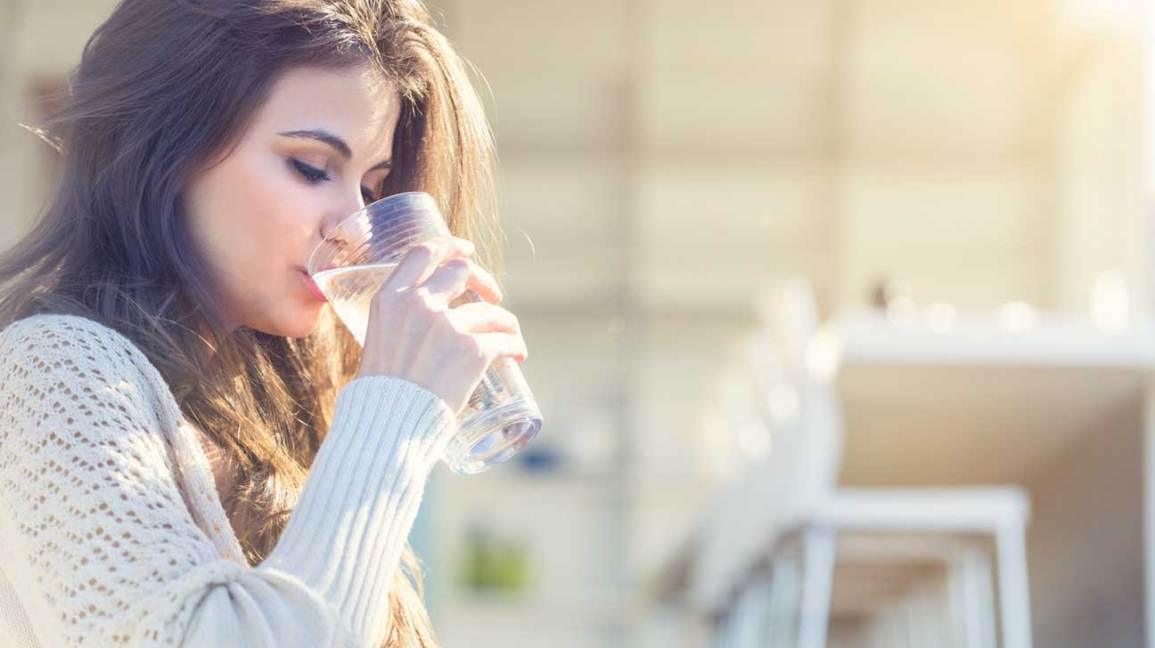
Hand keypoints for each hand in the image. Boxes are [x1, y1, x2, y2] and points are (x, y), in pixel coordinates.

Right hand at [354, 235, 527, 414]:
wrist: (388, 424)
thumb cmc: (381, 393)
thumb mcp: (379, 342)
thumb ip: (400, 322)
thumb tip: (424, 317)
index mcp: (390, 298)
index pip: (424, 253)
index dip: (450, 246)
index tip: (466, 250)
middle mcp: (419, 304)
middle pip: (462, 271)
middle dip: (483, 281)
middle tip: (492, 296)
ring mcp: (447, 325)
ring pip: (491, 310)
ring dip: (505, 321)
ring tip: (509, 335)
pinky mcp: (472, 350)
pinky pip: (505, 340)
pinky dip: (515, 346)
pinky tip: (518, 354)